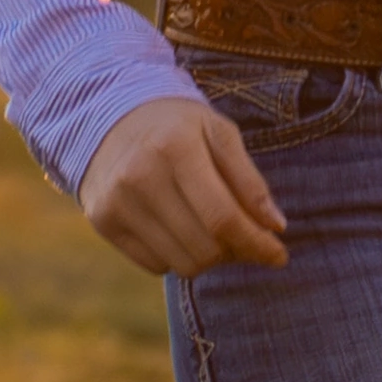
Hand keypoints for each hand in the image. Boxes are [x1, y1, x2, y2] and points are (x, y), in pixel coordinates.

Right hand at [80, 91, 290, 273]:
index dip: (256, 243)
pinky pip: (155, 265)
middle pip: (204, 247)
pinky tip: (180, 229)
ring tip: (213, 232)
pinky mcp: (102, 222)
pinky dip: (178, 256)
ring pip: (182, 264)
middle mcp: (140, 176)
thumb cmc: (178, 126)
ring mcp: (116, 202)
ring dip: (208, 257)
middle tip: (245, 237)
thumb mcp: (219, 134)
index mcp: (175, 147)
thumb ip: (249, 180)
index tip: (279, 255)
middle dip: (236, 251)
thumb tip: (276, 227)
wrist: (110, 116)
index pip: (223, 217)